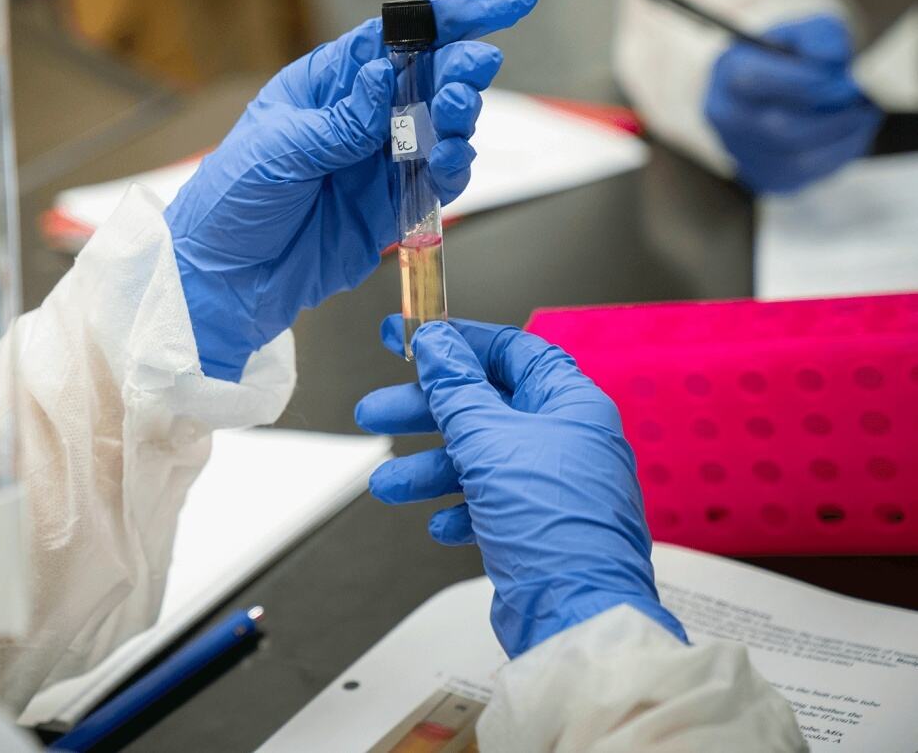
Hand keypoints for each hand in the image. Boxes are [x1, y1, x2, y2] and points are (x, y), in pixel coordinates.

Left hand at [166, 0, 535, 379]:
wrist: (222, 279)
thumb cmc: (230, 201)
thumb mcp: (277, 151)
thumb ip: (339, 120)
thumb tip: (381, 76)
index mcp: (326, 82)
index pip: (396, 36)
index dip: (455, 16)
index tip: (512, 3)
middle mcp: (360, 115)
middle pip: (430, 78)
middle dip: (462, 69)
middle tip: (473, 73)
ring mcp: (379, 160)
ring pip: (443, 127)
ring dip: (460, 119)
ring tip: (455, 121)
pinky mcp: (391, 205)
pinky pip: (438, 180)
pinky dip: (453, 170)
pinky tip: (450, 164)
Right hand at [356, 318, 684, 656]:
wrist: (575, 614)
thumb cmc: (551, 523)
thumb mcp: (487, 440)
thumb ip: (455, 388)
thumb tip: (435, 343)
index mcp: (570, 404)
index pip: (510, 352)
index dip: (456, 343)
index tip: (409, 338)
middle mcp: (566, 440)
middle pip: (483, 406)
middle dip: (424, 413)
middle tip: (376, 413)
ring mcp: (553, 485)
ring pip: (479, 459)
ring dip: (429, 469)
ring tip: (386, 486)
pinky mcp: (539, 527)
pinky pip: (491, 504)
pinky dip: (460, 509)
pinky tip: (441, 526)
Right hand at [704, 15, 880, 193]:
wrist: (791, 86)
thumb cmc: (798, 56)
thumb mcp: (810, 30)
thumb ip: (821, 36)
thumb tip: (830, 60)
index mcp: (727, 72)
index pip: (753, 81)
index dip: (803, 83)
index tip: (842, 79)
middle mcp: (724, 116)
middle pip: (777, 127)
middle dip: (829, 113)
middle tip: (857, 97)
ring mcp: (742, 151)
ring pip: (797, 157)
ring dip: (840, 136)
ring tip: (862, 113)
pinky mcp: (766, 176)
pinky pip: (809, 174)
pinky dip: (840, 153)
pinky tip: (853, 132)